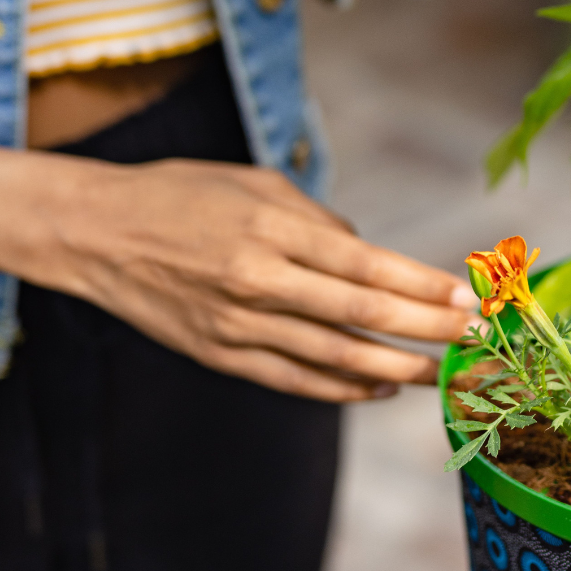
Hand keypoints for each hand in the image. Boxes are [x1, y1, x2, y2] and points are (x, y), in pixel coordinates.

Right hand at [25, 158, 480, 401]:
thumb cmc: (183, 193)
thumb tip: (370, 257)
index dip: (424, 286)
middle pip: (363, 315)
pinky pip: (293, 380)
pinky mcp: (220, 353)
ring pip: (334, 357)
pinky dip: (341, 387)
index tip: (468, 298)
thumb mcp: (257, 182)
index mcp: (273, 229)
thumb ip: (320, 221)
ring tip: (440, 373)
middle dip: (428, 330)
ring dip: (396, 368)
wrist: (95, 232)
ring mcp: (238, 323)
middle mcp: (259, 279)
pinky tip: (378, 387)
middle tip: (474, 338)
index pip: (368, 266)